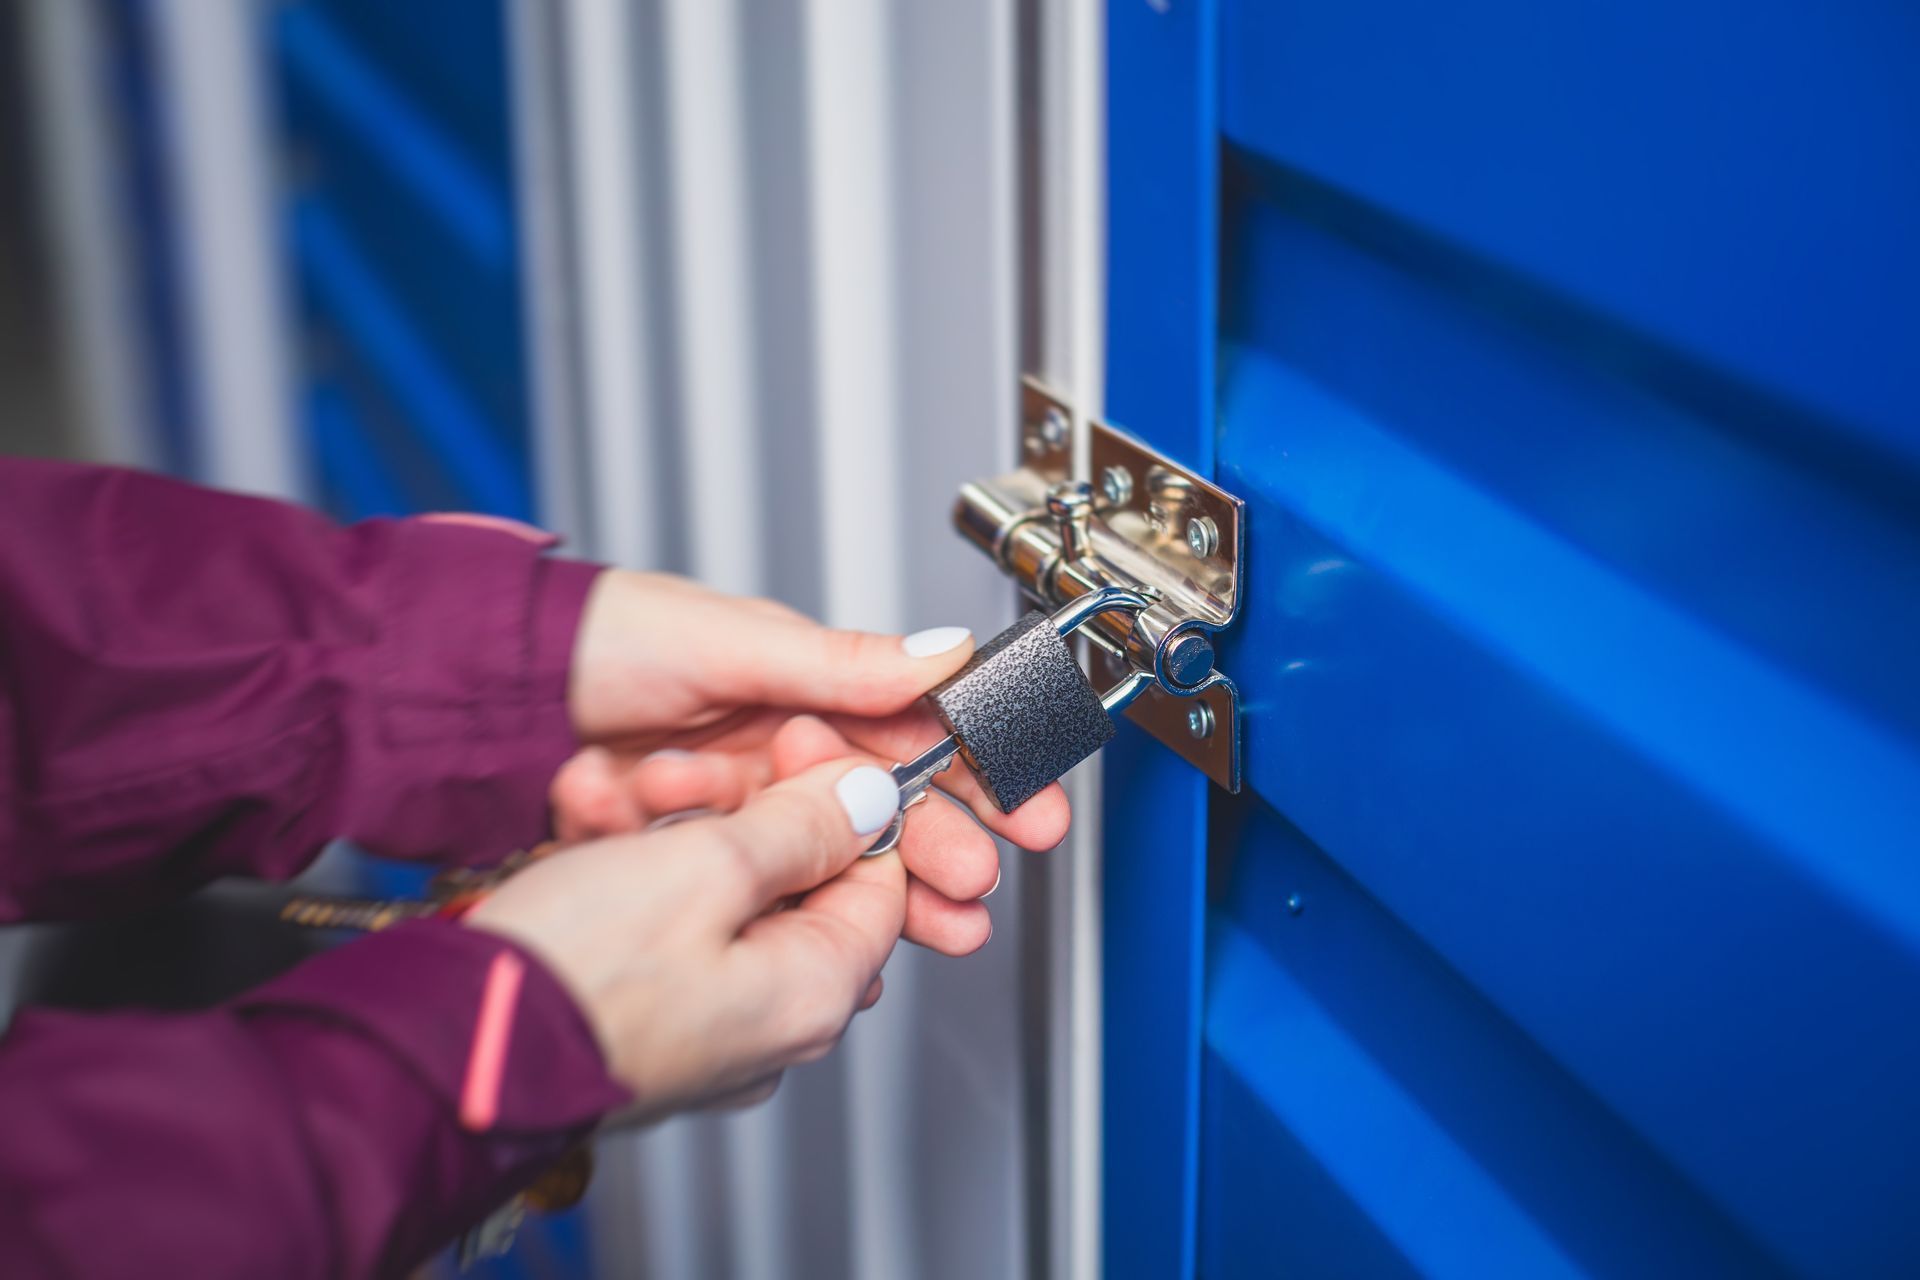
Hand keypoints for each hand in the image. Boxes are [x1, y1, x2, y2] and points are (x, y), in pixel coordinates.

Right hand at [466, 758, 905, 1117]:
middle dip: (737, 810)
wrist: (438, 1053)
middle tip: (673, 773)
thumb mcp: (703, 868)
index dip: (844, 798)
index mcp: (812, 995)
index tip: (795, 743)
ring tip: (606, 802)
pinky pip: (665, 934)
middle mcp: (771, 1028)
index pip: (882, 879)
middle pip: (796, 885)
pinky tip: (586, 846)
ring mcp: (707, 1034)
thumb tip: (868, 801)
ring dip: (673, 835)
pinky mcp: (645, 1028)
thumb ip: (800, 828)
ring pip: (721, 900)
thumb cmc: (565, 975)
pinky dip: (636, 880)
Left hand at [560, 572, 1072, 951]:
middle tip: (978, 884)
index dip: (982, 774)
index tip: (1033, 812)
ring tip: (945, 930)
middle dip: (944, 848)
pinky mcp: (706, 851)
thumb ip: (841, 662)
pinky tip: (857, 943)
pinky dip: (815, 914)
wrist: (496, 695)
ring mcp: (749, 804)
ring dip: (898, 896)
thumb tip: (944, 652)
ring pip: (845, 858)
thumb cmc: (605, 637)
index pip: (919, 734)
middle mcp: (787, 747)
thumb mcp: (732, 643)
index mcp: (809, 686)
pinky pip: (777, 888)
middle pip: (890, 809)